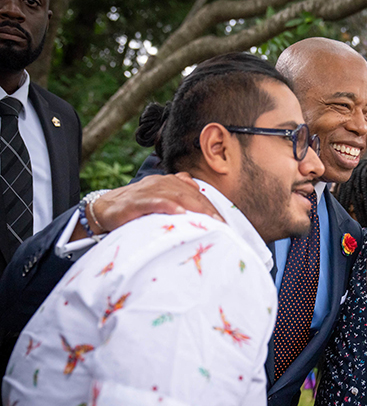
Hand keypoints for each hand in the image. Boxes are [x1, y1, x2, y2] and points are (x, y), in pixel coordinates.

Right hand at [71, 173, 222, 240]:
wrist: (103, 209)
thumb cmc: (135, 207)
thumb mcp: (159, 199)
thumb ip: (177, 194)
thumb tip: (197, 190)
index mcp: (169, 182)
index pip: (196, 193)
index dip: (210, 206)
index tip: (223, 221)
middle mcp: (161, 182)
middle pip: (190, 194)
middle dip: (207, 209)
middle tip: (220, 223)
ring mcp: (148, 190)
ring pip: (176, 196)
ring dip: (194, 208)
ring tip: (208, 220)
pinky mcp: (136, 201)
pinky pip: (155, 201)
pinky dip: (169, 206)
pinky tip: (181, 213)